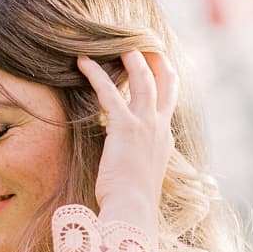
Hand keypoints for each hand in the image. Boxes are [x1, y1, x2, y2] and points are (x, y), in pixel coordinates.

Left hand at [75, 48, 177, 236]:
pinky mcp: (125, 127)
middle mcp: (160, 127)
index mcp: (164, 139)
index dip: (165, 78)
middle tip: (146, 42)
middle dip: (157, 59)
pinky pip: (109, 93)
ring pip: (142, 79)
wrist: (133, 210)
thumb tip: (128, 160)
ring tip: (118, 43)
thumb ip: (138, 160)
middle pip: (164, 82)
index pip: (169, 101)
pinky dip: (96, 75)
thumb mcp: (141, 175)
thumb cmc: (133, 200)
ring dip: (131, 58)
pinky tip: (83, 62)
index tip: (158, 63)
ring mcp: (146, 125)